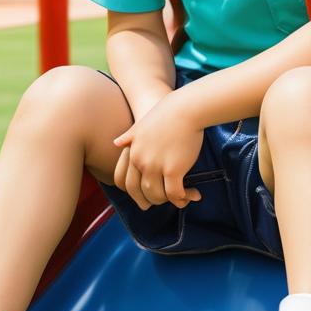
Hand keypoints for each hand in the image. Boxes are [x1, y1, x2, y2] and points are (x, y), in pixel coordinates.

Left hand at [113, 94, 203, 210]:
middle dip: (155, 200)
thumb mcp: (141, 125)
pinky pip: (175, 193)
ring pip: (158, 196)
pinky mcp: (173, 170)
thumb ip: (128, 137)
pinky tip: (193, 194)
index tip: (149, 196)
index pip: (125, 184)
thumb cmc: (166, 114)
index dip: (137, 194)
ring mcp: (156, 167)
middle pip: (142, 193)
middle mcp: (140, 162)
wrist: (185, 108)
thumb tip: (116, 143)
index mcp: (131, 154)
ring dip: (170, 201)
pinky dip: (183, 198)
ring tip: (183, 197)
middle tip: (167, 200)